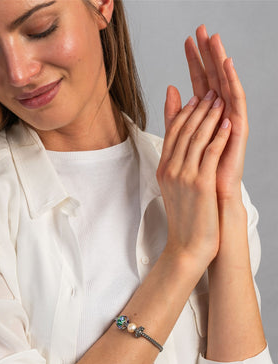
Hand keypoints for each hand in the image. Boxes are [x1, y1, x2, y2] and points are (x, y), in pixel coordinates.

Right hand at [157, 89, 230, 267]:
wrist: (187, 244)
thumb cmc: (185, 218)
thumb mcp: (175, 188)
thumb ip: (177, 164)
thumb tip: (179, 147)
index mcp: (164, 170)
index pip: (172, 133)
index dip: (184, 113)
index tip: (195, 98)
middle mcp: (171, 170)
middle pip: (183, 131)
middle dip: (198, 108)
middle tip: (210, 92)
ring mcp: (184, 176)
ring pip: (196, 138)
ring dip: (209, 116)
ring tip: (220, 101)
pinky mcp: (200, 184)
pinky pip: (210, 153)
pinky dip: (219, 135)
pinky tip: (227, 123)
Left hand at [165, 25, 247, 201]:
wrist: (210, 197)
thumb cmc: (197, 170)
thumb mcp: (180, 137)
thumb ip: (175, 114)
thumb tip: (171, 87)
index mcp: (205, 115)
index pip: (200, 81)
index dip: (194, 61)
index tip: (187, 40)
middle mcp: (219, 114)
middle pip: (213, 77)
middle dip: (207, 53)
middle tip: (202, 29)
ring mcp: (229, 120)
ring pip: (225, 85)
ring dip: (220, 61)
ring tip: (214, 38)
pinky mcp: (238, 129)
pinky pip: (236, 102)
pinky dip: (232, 83)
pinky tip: (226, 66)